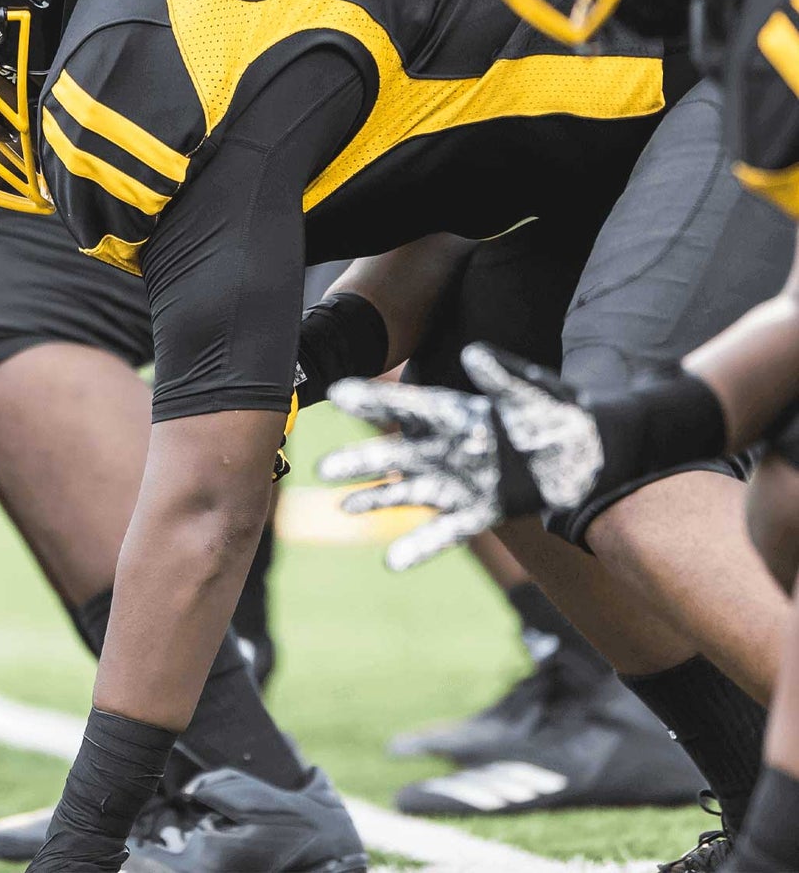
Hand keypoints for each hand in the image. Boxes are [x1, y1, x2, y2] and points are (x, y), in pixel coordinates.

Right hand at [317, 343, 604, 569]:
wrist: (595, 457)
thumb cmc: (561, 415)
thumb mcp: (532, 392)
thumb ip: (502, 375)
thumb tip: (473, 354)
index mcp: (457, 414)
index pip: (406, 406)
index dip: (372, 401)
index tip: (337, 394)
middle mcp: (450, 449)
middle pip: (396, 454)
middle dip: (360, 461)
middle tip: (322, 467)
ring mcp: (461, 482)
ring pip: (408, 491)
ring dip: (376, 498)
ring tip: (343, 506)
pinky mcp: (480, 512)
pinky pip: (444, 531)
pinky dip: (420, 546)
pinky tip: (393, 562)